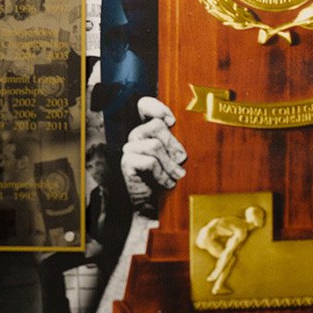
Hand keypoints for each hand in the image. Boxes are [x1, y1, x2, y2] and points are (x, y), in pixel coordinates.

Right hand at [121, 97, 185, 212]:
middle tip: (181, 161)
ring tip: (176, 175)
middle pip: (156, 126)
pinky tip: (166, 183)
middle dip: (173, 144)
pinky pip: (149, 161)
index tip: (171, 121)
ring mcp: (130, 149)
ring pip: (154, 144)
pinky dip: (162, 174)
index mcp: (149, 130)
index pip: (144, 105)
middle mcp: (137, 137)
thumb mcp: (180, 156)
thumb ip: (180, 139)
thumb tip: (185, 125)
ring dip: (169, 163)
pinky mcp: (127, 163)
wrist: (159, 206)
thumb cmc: (173, 178)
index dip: (156, 107)